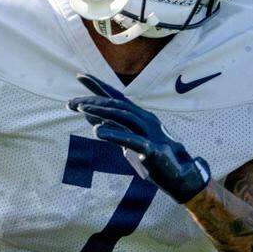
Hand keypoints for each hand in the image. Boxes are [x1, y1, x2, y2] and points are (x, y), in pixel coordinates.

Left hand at [67, 73, 210, 202]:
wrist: (182, 176)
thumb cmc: (156, 158)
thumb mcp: (131, 142)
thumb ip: (115, 130)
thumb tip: (93, 120)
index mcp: (141, 117)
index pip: (117, 97)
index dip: (98, 85)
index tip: (79, 76)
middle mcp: (146, 120)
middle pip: (116, 104)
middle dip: (92, 100)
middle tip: (70, 103)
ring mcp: (150, 133)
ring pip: (123, 116)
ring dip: (101, 111)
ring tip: (81, 109)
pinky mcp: (152, 150)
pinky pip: (131, 140)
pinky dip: (113, 134)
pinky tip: (97, 132)